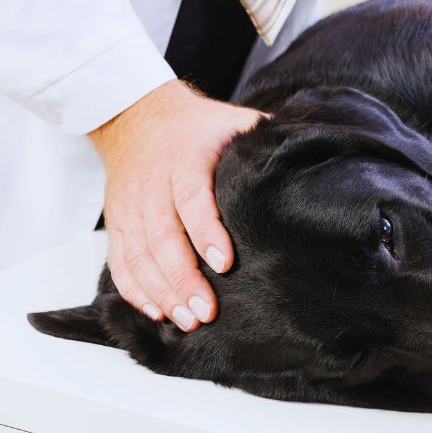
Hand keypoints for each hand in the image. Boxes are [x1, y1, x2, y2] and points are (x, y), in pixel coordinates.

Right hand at [88, 79, 265, 330]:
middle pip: (162, 236)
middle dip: (183, 277)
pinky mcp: (117, 221)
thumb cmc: (197, 126)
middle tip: (207, 311)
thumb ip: (265, 137)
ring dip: (161, 290)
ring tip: (187, 320)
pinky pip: (120, 259)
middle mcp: (153, 184)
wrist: (136, 117)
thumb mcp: (232, 121)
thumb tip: (308, 149)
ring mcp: (130, 205)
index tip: (225, 263)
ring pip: (138, 254)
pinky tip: (157, 312)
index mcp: (185, 158)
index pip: (192, 197)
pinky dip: (134, 289)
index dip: (206, 231)